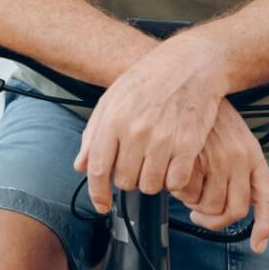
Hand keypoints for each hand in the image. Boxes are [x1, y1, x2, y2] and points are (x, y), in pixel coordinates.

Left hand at [73, 33, 227, 214]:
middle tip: (136, 164)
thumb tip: (80, 165)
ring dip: (151, 181)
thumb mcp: (111, 98)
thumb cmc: (148, 80)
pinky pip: (175, 182)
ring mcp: (163, 139)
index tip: (101, 204)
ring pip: (150, 185)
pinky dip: (173, 181)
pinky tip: (173, 165)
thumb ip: (93, 133)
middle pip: (125, 181)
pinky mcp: (187, 145)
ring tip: (154, 163)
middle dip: (128, 179)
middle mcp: (136, 131)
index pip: (98, 168)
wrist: (188, 65)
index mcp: (113, 119)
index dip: (97, 192)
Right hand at [169, 100, 268, 252]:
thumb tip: (230, 199)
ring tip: (185, 189)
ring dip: (194, 205)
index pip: (266, 199)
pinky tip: (174, 178)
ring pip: (209, 206)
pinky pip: (188, 192)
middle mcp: (238, 159)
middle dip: (213, 218)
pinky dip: (180, 192)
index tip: (257, 244)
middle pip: (233, 210)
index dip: (264, 226)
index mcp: (252, 154)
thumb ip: (235, 165)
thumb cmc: (204, 109)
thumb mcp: (232, 134)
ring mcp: (216, 160)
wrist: (184, 82)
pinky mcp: (193, 158)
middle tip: (198, 212)